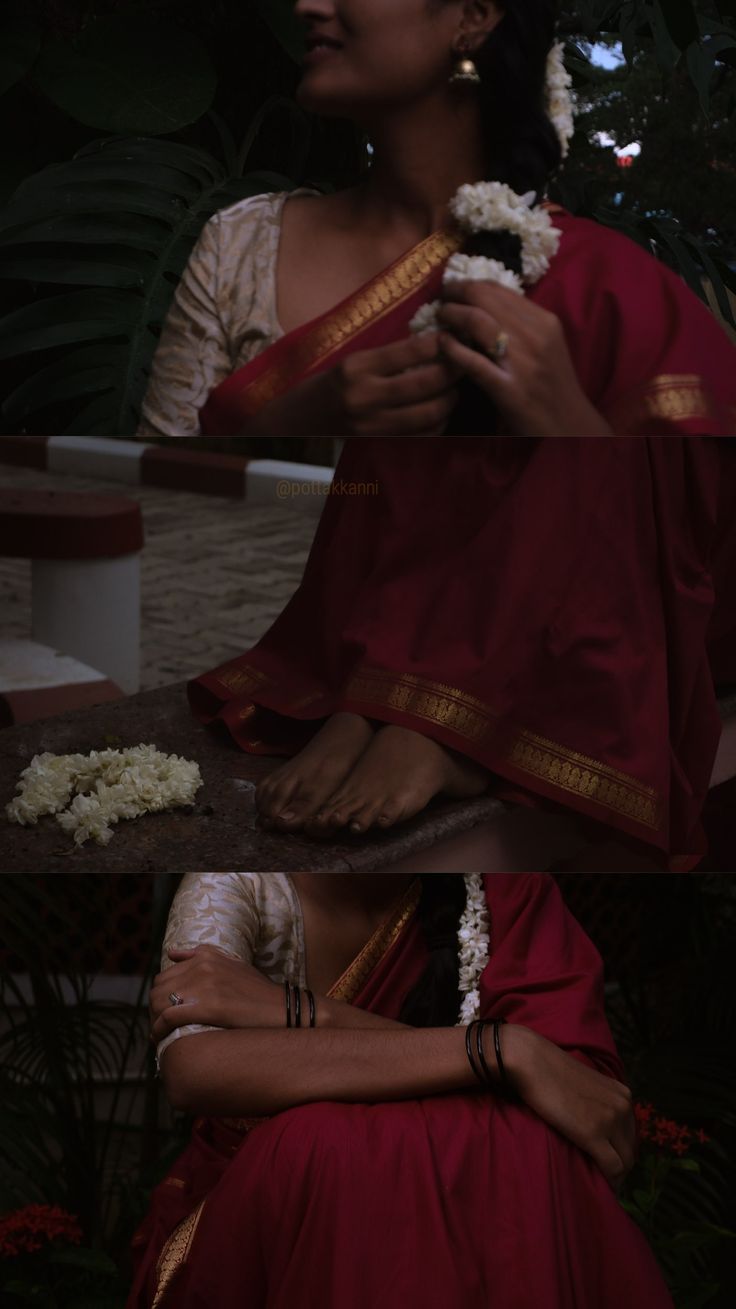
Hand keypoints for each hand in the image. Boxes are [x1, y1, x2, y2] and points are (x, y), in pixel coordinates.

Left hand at [149, 946, 283, 1042]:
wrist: (279, 1008)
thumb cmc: (257, 991)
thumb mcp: (231, 963)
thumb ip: (202, 955)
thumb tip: (171, 953)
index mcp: (205, 956)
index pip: (165, 975)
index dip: (161, 996)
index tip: (163, 1010)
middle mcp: (202, 967)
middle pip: (158, 988)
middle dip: (154, 1008)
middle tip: (160, 1025)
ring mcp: (203, 985)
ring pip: (159, 1002)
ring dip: (154, 1020)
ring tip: (160, 1033)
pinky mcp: (206, 1006)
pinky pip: (168, 1017)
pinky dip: (159, 1029)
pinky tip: (159, 1038)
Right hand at [326, 331, 461, 434]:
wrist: (300, 420)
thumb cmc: (329, 383)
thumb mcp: (352, 361)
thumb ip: (388, 356)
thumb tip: (433, 343)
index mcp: (356, 368)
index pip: (408, 352)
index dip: (439, 343)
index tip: (454, 336)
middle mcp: (364, 397)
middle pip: (425, 383)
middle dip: (453, 370)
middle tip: (467, 360)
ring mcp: (373, 426)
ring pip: (428, 413)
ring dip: (451, 398)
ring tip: (458, 386)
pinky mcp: (379, 444)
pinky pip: (422, 435)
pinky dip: (439, 422)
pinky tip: (443, 410)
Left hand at [436, 281, 612, 436]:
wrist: (569, 424)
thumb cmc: (554, 385)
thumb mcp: (547, 345)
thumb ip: (523, 324)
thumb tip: (486, 305)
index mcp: (544, 320)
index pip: (497, 288)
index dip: (468, 284)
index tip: (454, 291)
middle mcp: (534, 335)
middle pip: (483, 297)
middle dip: (454, 294)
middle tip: (441, 301)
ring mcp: (521, 361)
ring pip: (476, 321)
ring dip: (451, 315)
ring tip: (440, 318)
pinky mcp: (508, 388)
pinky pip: (472, 362)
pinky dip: (452, 348)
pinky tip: (443, 344)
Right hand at [502, 1024, 635, 1187]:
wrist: (533, 1062)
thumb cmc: (552, 1071)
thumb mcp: (587, 1084)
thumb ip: (600, 1102)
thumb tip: (598, 1125)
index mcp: (622, 1094)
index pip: (631, 1133)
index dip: (620, 1150)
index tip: (606, 1160)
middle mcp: (623, 1106)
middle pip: (631, 1150)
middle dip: (620, 1165)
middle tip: (601, 1174)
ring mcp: (610, 1120)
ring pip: (625, 1162)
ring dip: (615, 1175)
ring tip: (599, 1180)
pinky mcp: (594, 1134)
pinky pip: (612, 1168)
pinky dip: (609, 1181)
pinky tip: (599, 1184)